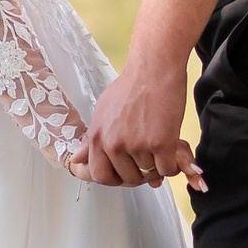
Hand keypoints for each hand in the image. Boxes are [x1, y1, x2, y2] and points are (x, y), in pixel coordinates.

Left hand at [68, 60, 205, 190]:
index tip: (124, 174)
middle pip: (127, 178)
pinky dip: (171, 164)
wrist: (154, 69)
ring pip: (149, 173)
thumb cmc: (131, 86)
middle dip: (138, 174)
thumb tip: (77, 159)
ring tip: (158, 147)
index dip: (115, 178)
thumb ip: (92, 139)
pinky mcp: (162, 144)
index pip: (100, 175)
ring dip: (156, 165)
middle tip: (147, 161)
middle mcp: (115, 144)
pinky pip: (167, 169)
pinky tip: (170, 149)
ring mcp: (138, 145)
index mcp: (98, 137)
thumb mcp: (102, 111)